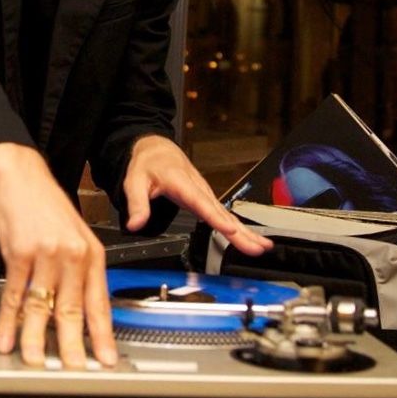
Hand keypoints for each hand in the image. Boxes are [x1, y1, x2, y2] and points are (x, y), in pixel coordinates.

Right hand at [0, 143, 116, 367]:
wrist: (21, 176)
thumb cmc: (46, 207)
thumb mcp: (75, 237)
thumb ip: (79, 272)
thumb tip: (81, 311)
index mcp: (92, 255)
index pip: (99, 303)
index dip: (103, 335)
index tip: (106, 359)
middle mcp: (72, 256)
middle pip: (72, 311)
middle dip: (71, 347)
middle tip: (72, 370)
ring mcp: (46, 255)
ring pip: (41, 307)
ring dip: (35, 339)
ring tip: (35, 362)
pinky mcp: (19, 253)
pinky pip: (14, 295)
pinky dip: (8, 320)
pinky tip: (6, 337)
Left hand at [123, 135, 272, 255]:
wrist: (157, 150)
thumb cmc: (147, 165)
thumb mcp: (134, 182)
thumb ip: (136, 204)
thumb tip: (135, 224)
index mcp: (182, 183)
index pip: (201, 202)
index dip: (216, 216)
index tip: (229, 229)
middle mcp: (199, 189)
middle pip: (222, 213)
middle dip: (240, 231)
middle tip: (257, 247)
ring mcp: (206, 194)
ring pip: (228, 215)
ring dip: (246, 231)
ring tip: (262, 247)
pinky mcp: (208, 199)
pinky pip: (225, 215)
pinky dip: (240, 228)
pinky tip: (252, 239)